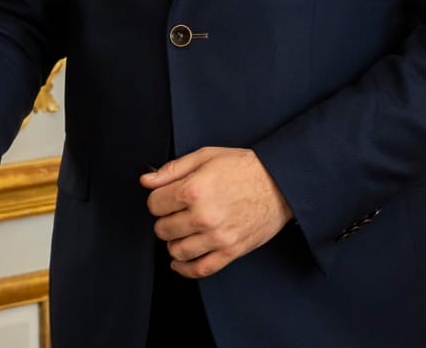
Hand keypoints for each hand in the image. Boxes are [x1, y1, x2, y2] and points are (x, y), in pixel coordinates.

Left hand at [141, 147, 290, 278]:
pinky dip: (185, 268)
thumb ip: (172, 170)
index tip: (165, 197)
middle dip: (164, 219)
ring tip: (181, 232)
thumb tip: (146, 181)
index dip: (157, 199)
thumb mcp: (205, 156)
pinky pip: (200, 269)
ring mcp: (217, 237)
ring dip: (173, 242)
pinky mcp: (230, 251)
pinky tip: (180, 261)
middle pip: (162, 228)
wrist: (279, 183)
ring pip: (176, 251)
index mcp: (193, 190)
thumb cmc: (244, 168)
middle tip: (175, 212)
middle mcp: (203, 216)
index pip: (154, 204)